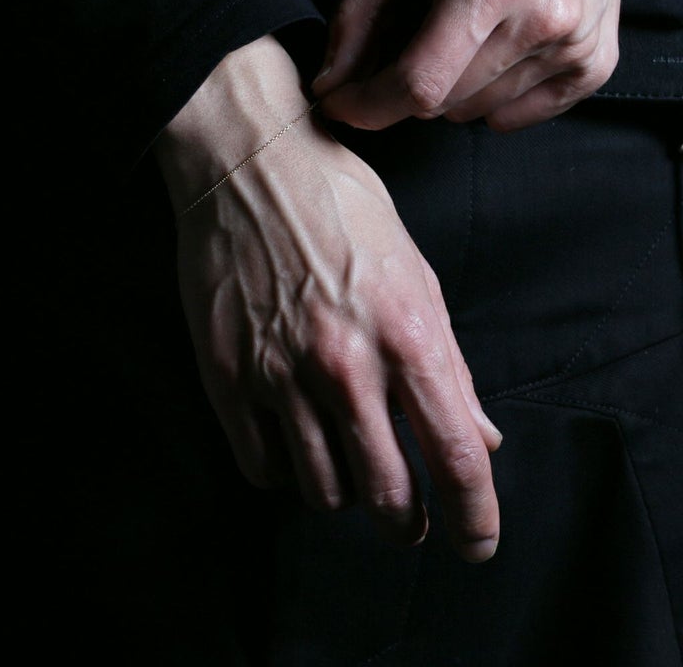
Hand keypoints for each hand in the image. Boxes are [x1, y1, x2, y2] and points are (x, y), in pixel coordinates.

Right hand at [154, 36, 501, 560]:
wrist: (249, 166)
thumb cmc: (342, 208)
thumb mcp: (416, 274)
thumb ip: (449, 365)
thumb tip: (482, 437)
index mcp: (406, 333)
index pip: (456, 456)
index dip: (475, 516)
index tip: (475, 543)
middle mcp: (345, 364)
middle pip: (388, 494)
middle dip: (406, 522)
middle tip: (406, 518)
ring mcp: (279, 374)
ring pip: (322, 491)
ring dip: (344, 493)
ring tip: (344, 464)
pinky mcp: (227, 376)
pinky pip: (260, 468)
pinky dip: (285, 474)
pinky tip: (293, 446)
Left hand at [313, 0, 682, 131]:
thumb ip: (360, 14)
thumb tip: (330, 86)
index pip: (419, 83)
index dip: (368, 106)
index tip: (339, 106)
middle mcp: (543, 18)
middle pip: (443, 104)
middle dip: (408, 86)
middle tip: (416, 39)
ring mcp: (575, 45)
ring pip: (474, 114)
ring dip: (451, 90)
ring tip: (466, 32)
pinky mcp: (594, 64)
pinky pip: (515, 117)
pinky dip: (491, 100)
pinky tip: (496, 53)